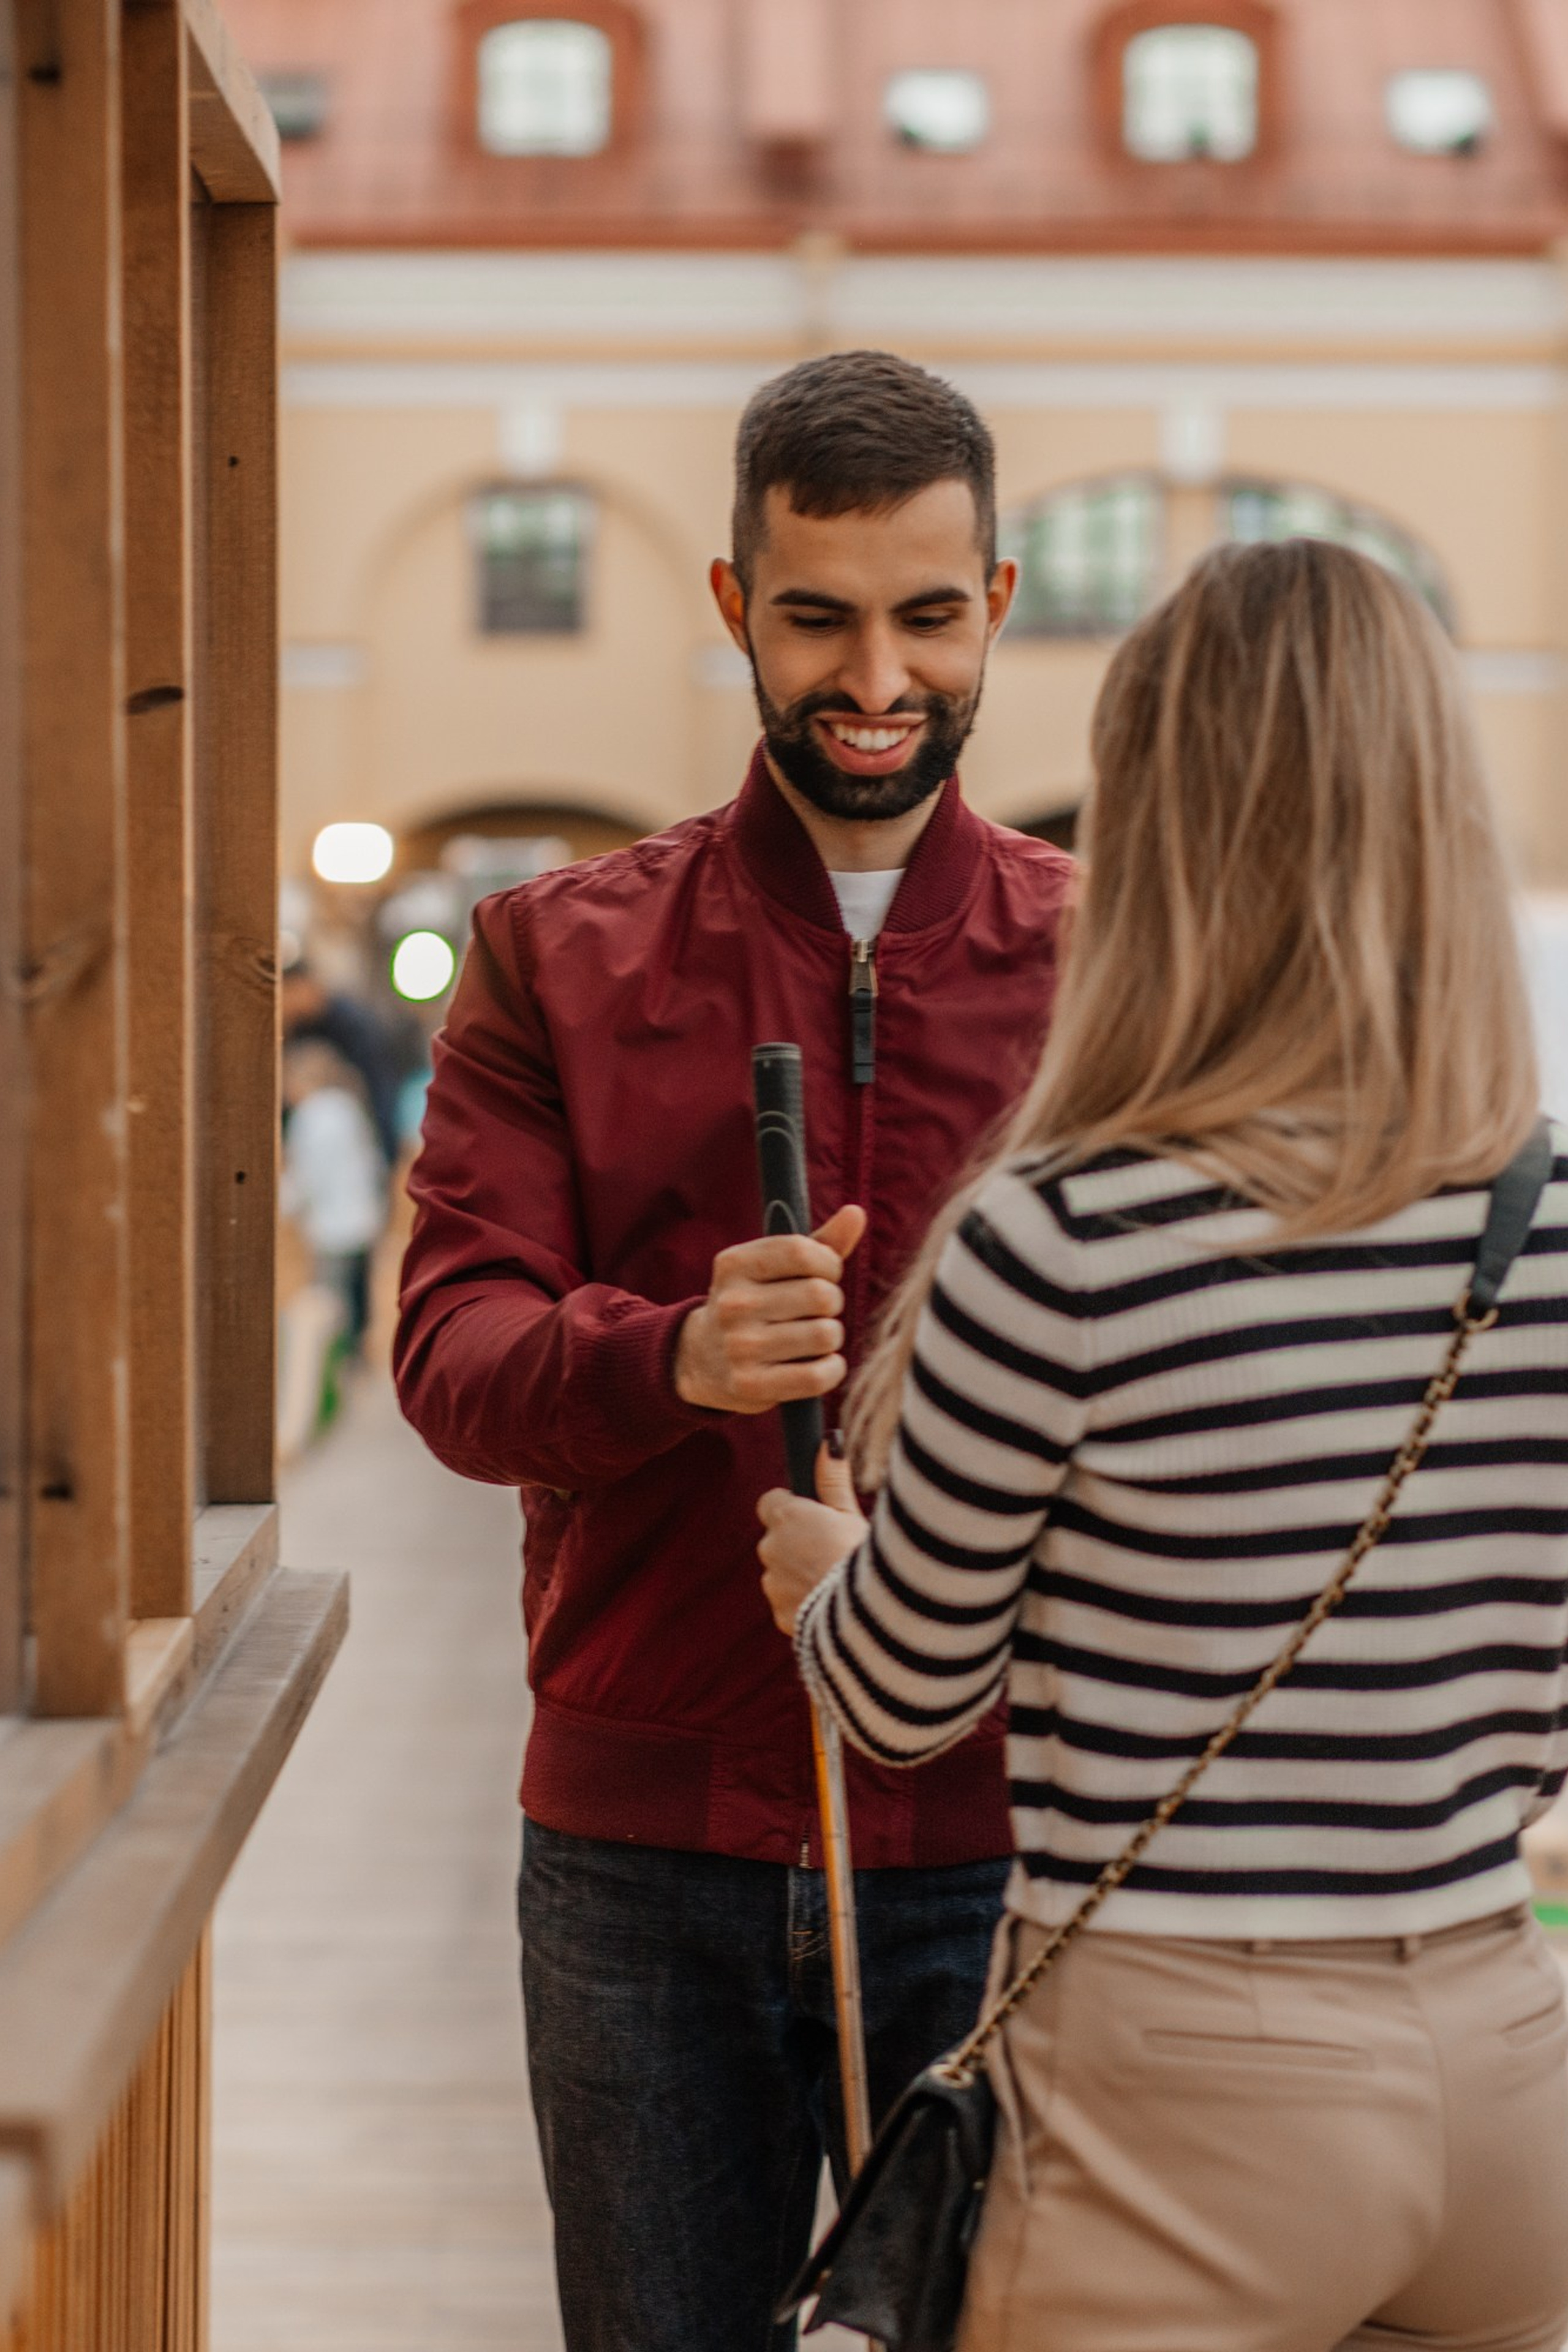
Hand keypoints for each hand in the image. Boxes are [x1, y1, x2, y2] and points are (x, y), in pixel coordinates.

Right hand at [674, 1204, 866, 1414]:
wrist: (703, 1359)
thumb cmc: (755, 1302)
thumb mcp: (774, 1268)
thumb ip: (818, 1242)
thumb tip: (856, 1213)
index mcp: (734, 1264)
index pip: (802, 1252)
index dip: (828, 1264)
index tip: (825, 1274)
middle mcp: (732, 1304)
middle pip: (821, 1295)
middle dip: (832, 1303)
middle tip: (818, 1311)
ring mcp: (739, 1347)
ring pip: (824, 1335)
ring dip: (832, 1336)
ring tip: (815, 1337)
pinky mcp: (750, 1385)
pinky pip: (817, 1376)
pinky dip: (832, 1370)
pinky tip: (822, 1364)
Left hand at [758, 1441, 868, 1634]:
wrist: (870, 1617)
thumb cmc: (864, 1557)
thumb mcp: (852, 1513)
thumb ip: (833, 1480)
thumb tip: (829, 1441)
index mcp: (787, 1518)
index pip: (770, 1502)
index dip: (790, 1507)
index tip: (813, 1515)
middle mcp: (771, 1549)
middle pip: (776, 1540)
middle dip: (797, 1543)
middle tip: (833, 1549)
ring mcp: (772, 1584)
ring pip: (780, 1573)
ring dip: (799, 1573)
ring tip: (835, 1580)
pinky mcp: (780, 1615)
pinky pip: (788, 1603)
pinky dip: (804, 1603)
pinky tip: (831, 1604)